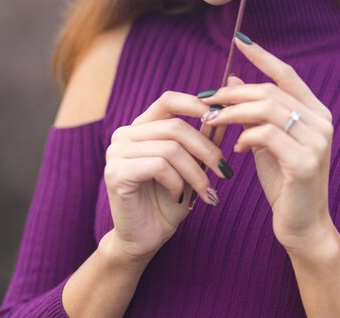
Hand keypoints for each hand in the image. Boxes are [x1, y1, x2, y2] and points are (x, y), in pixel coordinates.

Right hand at [104, 90, 231, 259]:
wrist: (144, 239)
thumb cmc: (169, 200)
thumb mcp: (193, 165)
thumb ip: (204, 138)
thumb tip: (222, 112)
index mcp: (141, 127)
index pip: (168, 100)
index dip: (195, 105)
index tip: (219, 118)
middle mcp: (124, 134)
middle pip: (175, 126)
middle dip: (206, 149)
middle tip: (224, 171)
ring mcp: (116, 152)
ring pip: (170, 148)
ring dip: (195, 172)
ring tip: (205, 190)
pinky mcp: (116, 172)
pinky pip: (159, 166)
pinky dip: (176, 182)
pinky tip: (177, 196)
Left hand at [199, 35, 334, 254]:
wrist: (303, 225)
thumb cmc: (284, 179)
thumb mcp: (265, 140)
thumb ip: (254, 111)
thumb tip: (233, 79)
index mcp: (316, 112)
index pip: (286, 74)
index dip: (262, 56)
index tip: (238, 40)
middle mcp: (322, 121)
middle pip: (270, 91)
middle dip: (234, 93)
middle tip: (207, 99)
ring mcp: (317, 141)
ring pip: (267, 109)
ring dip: (233, 112)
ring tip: (212, 121)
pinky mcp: (305, 162)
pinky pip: (266, 135)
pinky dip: (245, 137)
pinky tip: (235, 149)